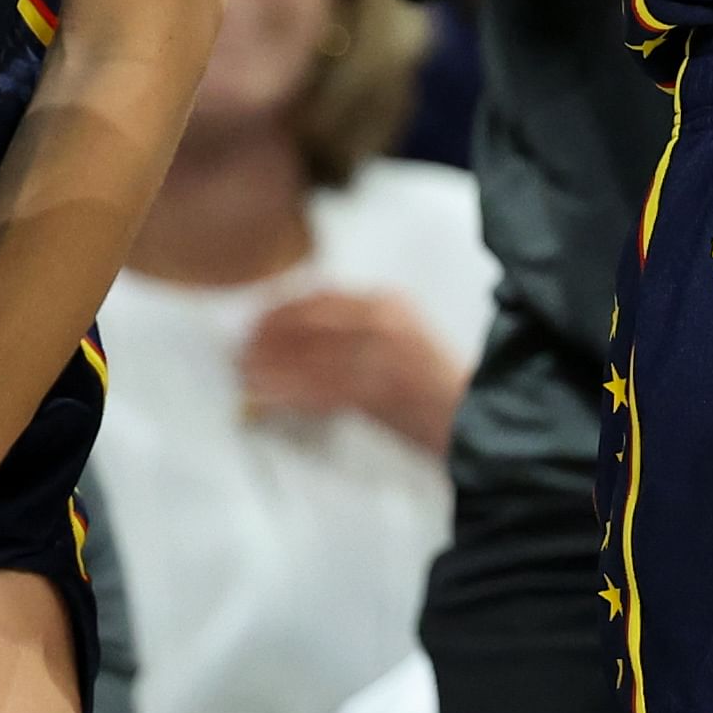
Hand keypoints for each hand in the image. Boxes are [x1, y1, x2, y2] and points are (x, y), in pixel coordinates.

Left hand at [238, 287, 467, 456]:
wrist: (473, 414)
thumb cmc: (435, 382)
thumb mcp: (400, 335)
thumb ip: (356, 328)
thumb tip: (299, 336)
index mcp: (389, 304)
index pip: (320, 298)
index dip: (281, 309)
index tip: (256, 319)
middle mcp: (382, 324)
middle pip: (308, 326)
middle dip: (268, 339)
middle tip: (240, 351)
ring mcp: (379, 358)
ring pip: (307, 360)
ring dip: (270, 368)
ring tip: (245, 375)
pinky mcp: (375, 393)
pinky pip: (317, 391)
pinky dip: (287, 394)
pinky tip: (266, 397)